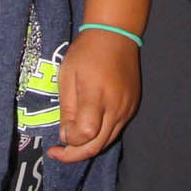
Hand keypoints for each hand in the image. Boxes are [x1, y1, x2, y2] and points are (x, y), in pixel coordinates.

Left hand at [47, 29, 140, 163]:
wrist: (116, 35)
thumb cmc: (86, 52)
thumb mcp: (67, 76)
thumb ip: (67, 108)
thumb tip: (65, 136)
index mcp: (97, 95)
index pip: (85, 134)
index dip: (70, 141)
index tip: (58, 136)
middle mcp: (116, 106)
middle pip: (97, 145)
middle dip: (75, 154)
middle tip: (58, 153)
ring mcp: (127, 108)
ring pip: (107, 141)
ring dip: (88, 148)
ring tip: (70, 144)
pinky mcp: (132, 107)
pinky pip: (115, 130)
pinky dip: (100, 136)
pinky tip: (87, 130)